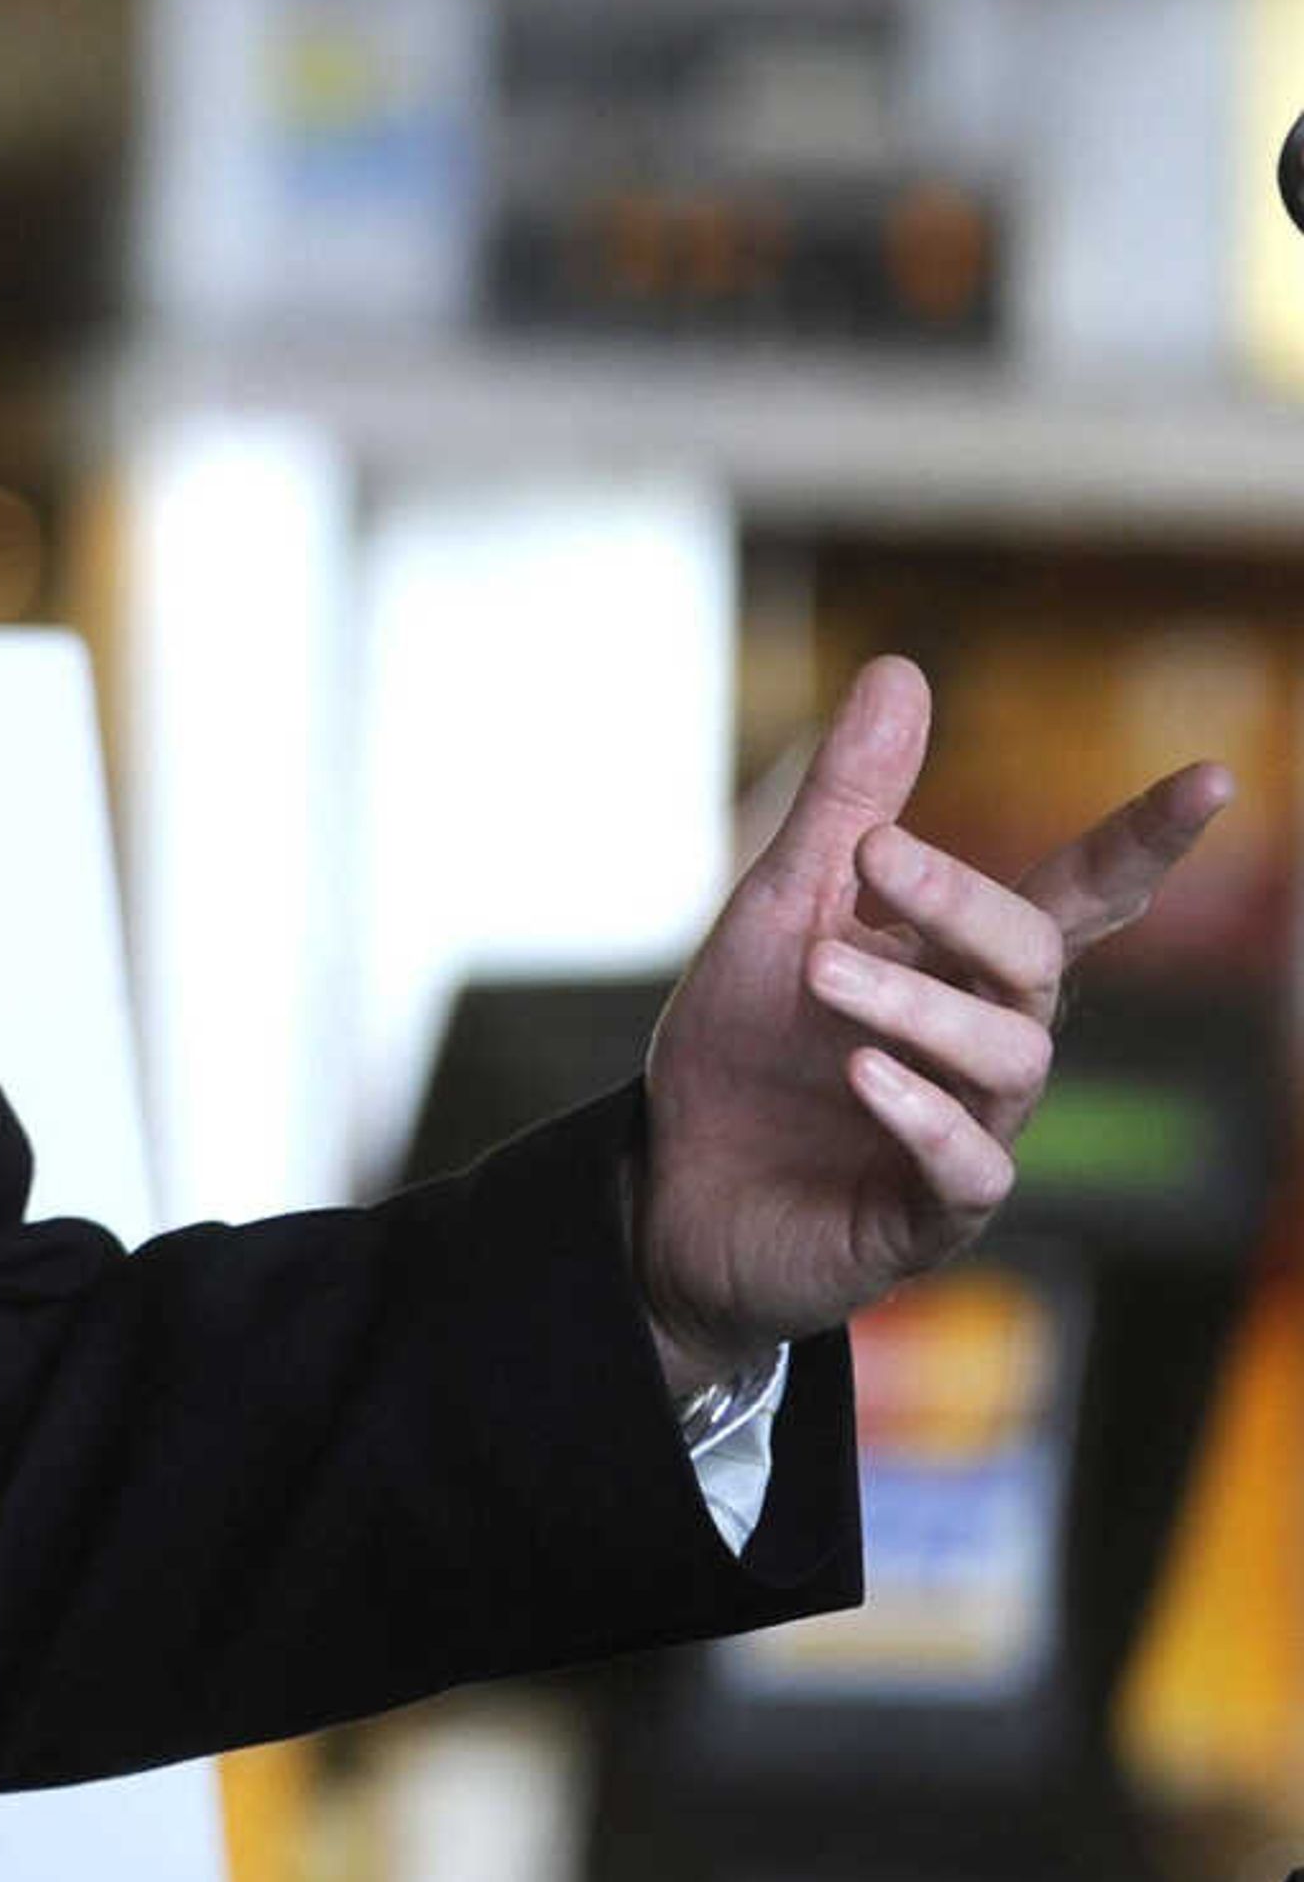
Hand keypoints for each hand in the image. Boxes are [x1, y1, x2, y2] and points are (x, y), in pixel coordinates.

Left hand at [632, 654, 1229, 1395]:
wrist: (670, 1184)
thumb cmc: (743, 1044)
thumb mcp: (779, 908)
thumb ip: (844, 803)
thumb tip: (904, 666)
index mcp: (963, 964)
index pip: (1078, 896)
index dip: (1143, 842)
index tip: (1212, 776)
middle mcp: (988, 1043)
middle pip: (1033, 960)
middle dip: (962, 902)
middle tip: (870, 856)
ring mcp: (970, 1131)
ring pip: (1006, 1058)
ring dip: (916, 1005)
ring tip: (820, 973)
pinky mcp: (928, 1215)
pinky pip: (968, 1168)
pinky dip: (922, 1115)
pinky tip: (864, 1075)